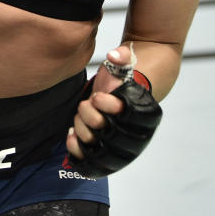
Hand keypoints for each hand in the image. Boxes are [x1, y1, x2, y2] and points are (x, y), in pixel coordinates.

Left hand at [65, 44, 162, 178]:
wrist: (126, 91)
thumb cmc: (126, 76)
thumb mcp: (127, 63)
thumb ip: (123, 57)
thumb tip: (114, 55)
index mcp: (143, 113)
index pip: (126, 115)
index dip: (108, 106)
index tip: (98, 95)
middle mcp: (133, 133)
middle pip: (107, 133)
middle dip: (91, 116)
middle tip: (87, 103)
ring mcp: (118, 143)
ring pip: (96, 145)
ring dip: (82, 129)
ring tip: (80, 116)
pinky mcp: (104, 149)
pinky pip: (90, 160)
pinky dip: (77, 151)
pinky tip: (71, 137)